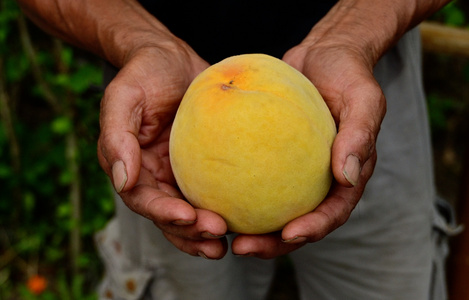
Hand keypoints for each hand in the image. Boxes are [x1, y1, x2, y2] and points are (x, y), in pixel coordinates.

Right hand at [97, 40, 230, 258]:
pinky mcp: (203, 168)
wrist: (172, 58)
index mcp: (131, 165)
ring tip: (225, 245)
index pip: (142, 198)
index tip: (187, 216)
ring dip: (204, 234)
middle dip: (188, 232)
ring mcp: (179, 174)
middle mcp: (153, 176)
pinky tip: (242, 221)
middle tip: (215, 235)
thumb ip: (117, 136)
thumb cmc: (145, 72)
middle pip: (167, 216)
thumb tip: (123, 181)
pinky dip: (224, 210)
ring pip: (189, 214)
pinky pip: (212, 194)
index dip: (162, 212)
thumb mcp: (124, 95)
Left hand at [231, 40, 385, 258]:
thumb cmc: (348, 73)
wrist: (324, 54)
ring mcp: (293, 170)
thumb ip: (359, 135)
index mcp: (347, 175)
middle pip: (297, 222)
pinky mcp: (270, 156)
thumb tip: (346, 176)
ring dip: (250, 227)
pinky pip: (252, 176)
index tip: (288, 236)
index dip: (313, 229)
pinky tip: (210, 193)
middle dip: (272, 243)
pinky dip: (235, 190)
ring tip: (220, 231)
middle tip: (242, 248)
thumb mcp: (363, 98)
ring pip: (271, 207)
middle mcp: (320, 179)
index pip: (333, 212)